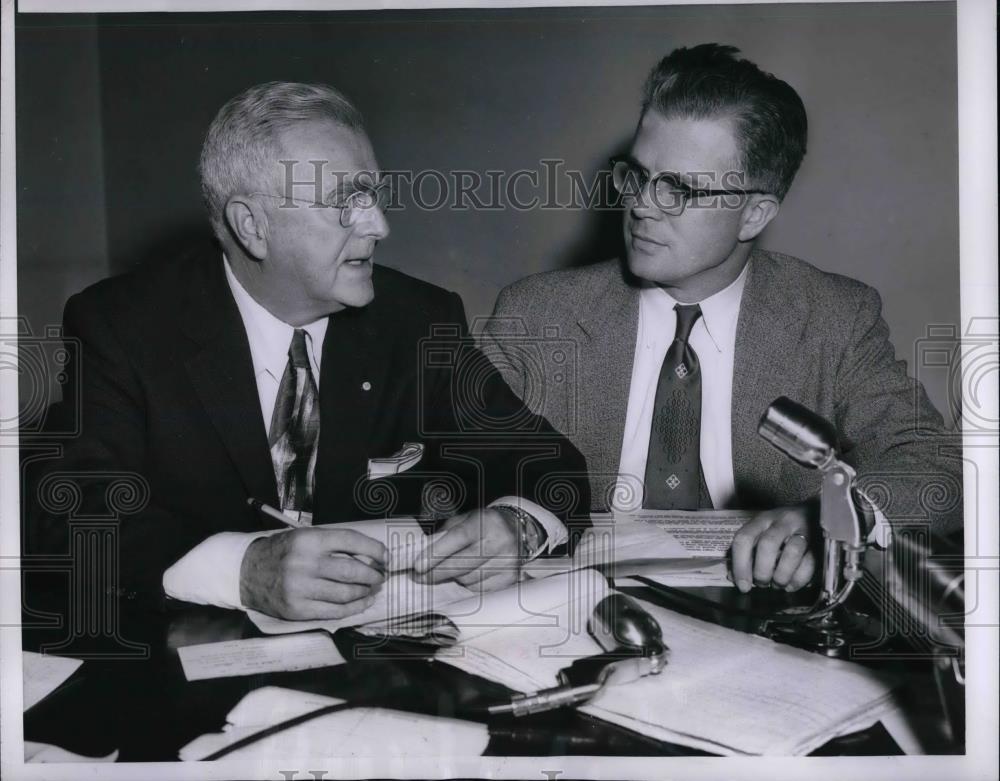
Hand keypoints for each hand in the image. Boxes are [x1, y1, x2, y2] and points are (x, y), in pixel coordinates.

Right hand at [239, 527, 386, 619]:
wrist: (247, 572)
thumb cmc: (282, 552)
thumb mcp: (304, 537)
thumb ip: (333, 544)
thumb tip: (369, 556)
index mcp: (308, 540)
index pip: (351, 541)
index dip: (374, 549)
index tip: (385, 556)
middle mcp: (305, 564)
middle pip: (353, 570)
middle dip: (374, 574)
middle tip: (381, 576)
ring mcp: (301, 589)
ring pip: (346, 593)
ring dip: (366, 592)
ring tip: (373, 588)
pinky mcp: (298, 609)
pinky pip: (335, 611)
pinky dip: (354, 608)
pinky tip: (363, 602)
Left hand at [412, 508, 520, 590]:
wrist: (517, 529)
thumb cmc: (484, 524)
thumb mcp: (464, 520)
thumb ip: (444, 534)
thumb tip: (422, 554)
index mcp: (485, 521)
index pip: (458, 538)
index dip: (436, 553)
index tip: (418, 566)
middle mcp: (499, 541)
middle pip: (461, 564)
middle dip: (436, 573)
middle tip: (420, 576)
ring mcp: (507, 561)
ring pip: (468, 579)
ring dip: (455, 577)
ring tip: (454, 568)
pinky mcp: (510, 577)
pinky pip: (479, 589)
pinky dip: (469, 584)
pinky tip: (471, 573)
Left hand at [729, 502, 816, 592]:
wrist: (816, 513)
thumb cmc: (782, 529)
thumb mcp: (762, 534)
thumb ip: (747, 554)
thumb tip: (733, 578)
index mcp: (762, 519)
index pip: (744, 538)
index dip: (740, 565)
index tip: (743, 586)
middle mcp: (781, 521)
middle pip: (768, 544)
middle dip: (762, 570)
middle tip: (762, 584)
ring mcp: (803, 530)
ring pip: (792, 552)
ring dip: (781, 575)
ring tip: (778, 584)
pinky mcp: (820, 542)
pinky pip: (810, 562)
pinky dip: (799, 579)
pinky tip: (791, 585)